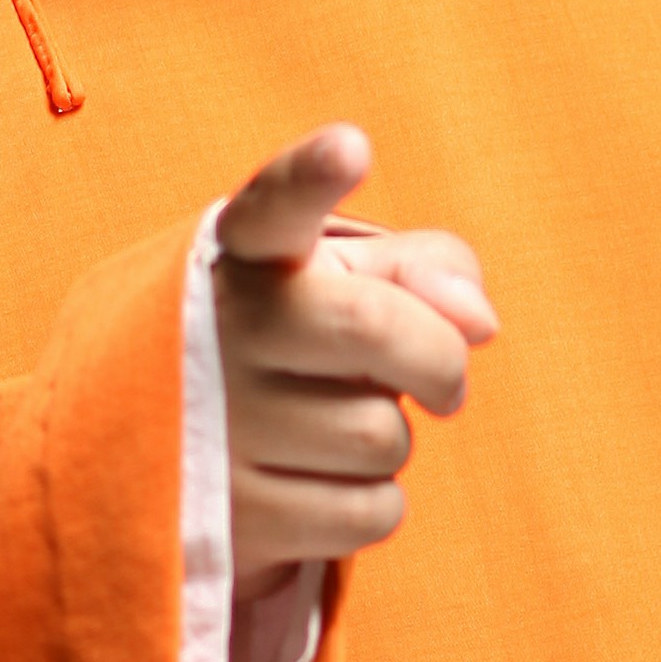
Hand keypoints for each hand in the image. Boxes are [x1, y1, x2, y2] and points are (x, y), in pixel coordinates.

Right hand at [212, 125, 499, 591]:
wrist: (181, 456)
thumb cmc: (294, 346)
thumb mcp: (343, 283)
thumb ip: (424, 266)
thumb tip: (480, 319)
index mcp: (247, 255)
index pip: (275, 205)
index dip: (311, 176)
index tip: (350, 146)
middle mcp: (217, 329)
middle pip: (378, 330)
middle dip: (439, 362)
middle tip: (442, 381)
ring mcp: (214, 424)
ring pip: (382, 437)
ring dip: (391, 440)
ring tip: (332, 427)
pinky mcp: (231, 515)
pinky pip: (370, 513)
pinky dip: (373, 504)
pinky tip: (321, 484)